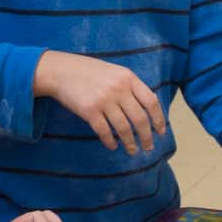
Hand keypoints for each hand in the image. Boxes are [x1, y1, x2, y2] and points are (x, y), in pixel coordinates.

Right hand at [37, 51, 164, 154]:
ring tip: (133, 151)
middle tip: (148, 147)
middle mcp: (118, 89)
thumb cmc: (90, 72)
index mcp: (128, 78)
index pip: (151, 101)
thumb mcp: (115, 72)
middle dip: (146, 136)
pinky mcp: (89, 111)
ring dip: (130, 143)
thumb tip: (148, 110)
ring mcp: (104, 100)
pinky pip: (104, 131)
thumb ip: (131, 87)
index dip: (158, 119)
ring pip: (123, 128)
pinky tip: (113, 146)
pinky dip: (110, 141)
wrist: (61, 71)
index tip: (160, 131)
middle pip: (140, 119)